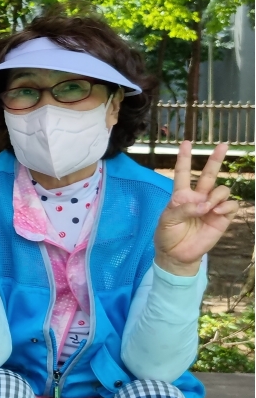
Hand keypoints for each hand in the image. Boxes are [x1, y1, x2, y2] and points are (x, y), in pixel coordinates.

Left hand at [154, 141, 238, 274]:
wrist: (177, 254)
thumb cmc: (167, 235)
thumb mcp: (167, 220)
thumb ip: (184, 209)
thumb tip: (204, 205)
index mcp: (181, 195)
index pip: (183, 173)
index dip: (184, 158)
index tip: (185, 142)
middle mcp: (198, 197)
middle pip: (208, 174)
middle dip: (215, 159)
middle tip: (223, 145)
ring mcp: (211, 207)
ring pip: (222, 189)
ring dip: (217, 195)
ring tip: (208, 208)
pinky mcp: (222, 218)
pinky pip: (231, 205)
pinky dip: (226, 206)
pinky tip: (217, 212)